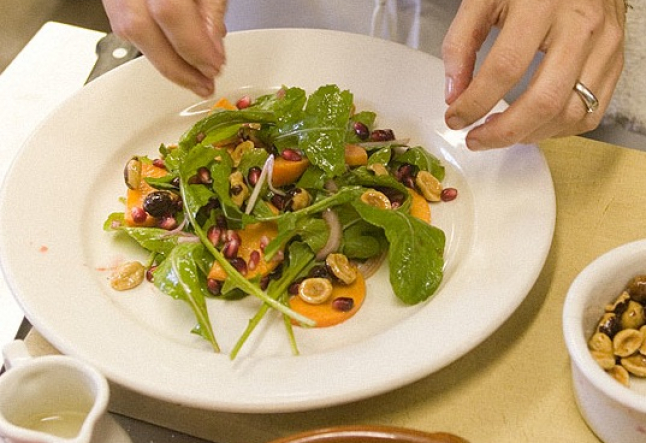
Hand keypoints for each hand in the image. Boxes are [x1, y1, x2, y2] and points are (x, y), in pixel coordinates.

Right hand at [102, 0, 227, 96]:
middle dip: (177, 67)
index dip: (194, 47)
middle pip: (142, 30)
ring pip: (129, 32)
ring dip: (164, 63)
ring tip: (192, 78)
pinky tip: (172, 57)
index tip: (215, 66)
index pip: (170, 13)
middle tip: (203, 84)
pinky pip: (124, 26)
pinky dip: (152, 47)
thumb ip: (210, 8)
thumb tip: (213, 48)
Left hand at [442, 0, 626, 149]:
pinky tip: (532, 125)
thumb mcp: (485, 0)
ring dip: (529, 135)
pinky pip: (589, 113)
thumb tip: (454, 96)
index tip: (455, 119)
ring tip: (500, 133)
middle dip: (503, 132)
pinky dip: (557, 130)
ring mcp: (604, 47)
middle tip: (475, 139)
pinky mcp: (615, 63)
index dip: (475, 103)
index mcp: (542, 6)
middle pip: (544, 101)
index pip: (505, 68)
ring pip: (569, 114)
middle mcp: (580, 28)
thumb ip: (460, 43)